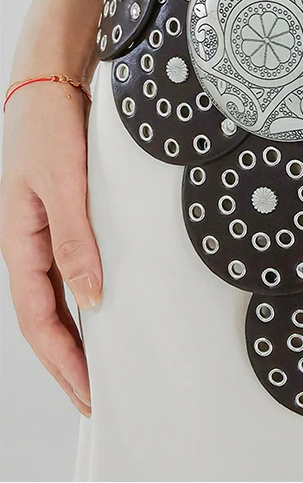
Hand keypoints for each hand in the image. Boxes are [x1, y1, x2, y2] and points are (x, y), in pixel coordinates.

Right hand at [0, 80, 101, 416]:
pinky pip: (68, 269)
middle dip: (68, 360)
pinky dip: (84, 297)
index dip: (63, 361)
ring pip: (56, 297)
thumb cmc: (49, 130)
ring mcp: (43, 233)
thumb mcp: (64, 186)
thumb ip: (75, 241)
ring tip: (102, 364)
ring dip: (76, 333)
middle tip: (97, 395)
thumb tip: (91, 297)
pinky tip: (103, 307)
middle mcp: (28, 246)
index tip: (89, 394)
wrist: (48, 86)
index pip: (39, 320)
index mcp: (20, 244)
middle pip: (45, 318)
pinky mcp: (61, 218)